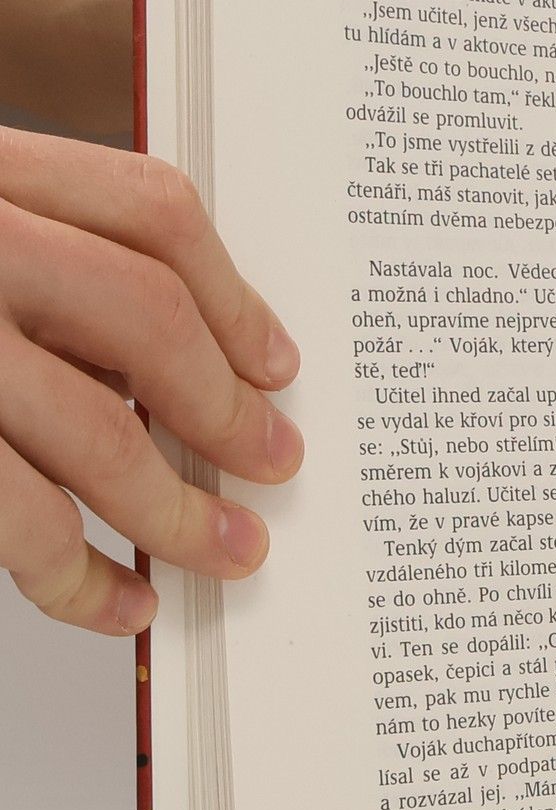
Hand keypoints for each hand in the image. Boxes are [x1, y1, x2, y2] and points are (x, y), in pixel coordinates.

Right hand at [0, 126, 301, 633]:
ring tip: (220, 557)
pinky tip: (110, 600)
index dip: (231, 292)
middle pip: (141, 316)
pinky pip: (10, 517)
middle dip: (223, 407)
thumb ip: (27, 261)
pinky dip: (73, 574)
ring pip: (88, 428)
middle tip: (271, 466)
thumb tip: (169, 365)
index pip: (146, 209)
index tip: (276, 361)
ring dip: (170, 508)